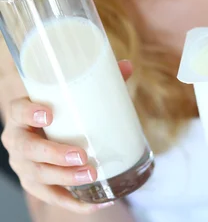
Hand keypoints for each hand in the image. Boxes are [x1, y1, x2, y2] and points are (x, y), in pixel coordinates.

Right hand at [1, 60, 132, 214]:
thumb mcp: (69, 92)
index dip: (29, 113)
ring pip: (38, 176)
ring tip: (91, 175)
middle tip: (80, 154)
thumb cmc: (58, 106)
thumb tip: (128, 65)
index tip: (49, 114)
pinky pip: (51, 197)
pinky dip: (73, 203)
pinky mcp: (35, 184)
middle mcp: (17, 139)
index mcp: (21, 112)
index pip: (17, 111)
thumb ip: (98, 78)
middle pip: (28, 149)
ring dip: (65, 179)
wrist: (42, 126)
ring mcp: (24, 165)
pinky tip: (94, 203)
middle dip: (54, 154)